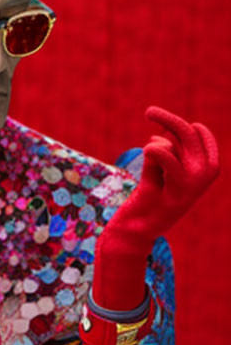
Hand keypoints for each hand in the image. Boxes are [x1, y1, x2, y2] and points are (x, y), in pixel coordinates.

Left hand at [92, 107, 218, 309]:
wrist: (134, 232)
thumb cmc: (150, 200)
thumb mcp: (164, 173)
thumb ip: (168, 152)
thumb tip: (161, 133)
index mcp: (208, 173)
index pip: (201, 135)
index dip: (184, 126)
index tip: (166, 129)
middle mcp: (203, 180)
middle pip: (188, 135)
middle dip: (168, 119)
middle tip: (149, 112)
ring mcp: (186, 188)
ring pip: (176, 143)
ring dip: (158, 138)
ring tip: (147, 147)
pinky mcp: (165, 194)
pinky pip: (162, 158)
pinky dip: (153, 150)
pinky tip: (147, 148)